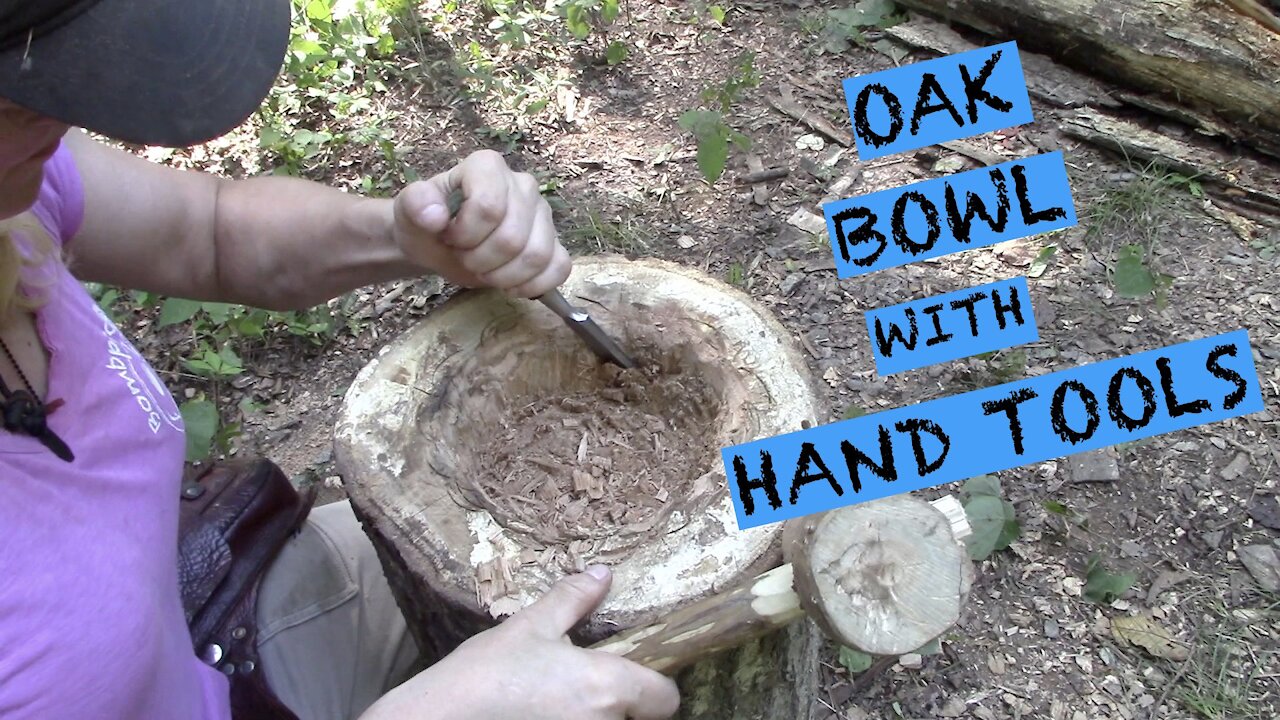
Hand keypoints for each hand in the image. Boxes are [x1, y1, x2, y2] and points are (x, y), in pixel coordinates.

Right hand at [361, 565, 679, 719]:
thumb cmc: (486, 673)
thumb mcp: (530, 627)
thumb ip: (573, 600)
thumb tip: (602, 573)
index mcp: (608, 686)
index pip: (666, 699)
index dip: (656, 687)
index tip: (637, 675)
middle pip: (638, 718)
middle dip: (622, 703)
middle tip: (588, 684)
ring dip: (594, 715)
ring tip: (558, 699)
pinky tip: (542, 714)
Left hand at [391, 149, 570, 297]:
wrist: (438, 243)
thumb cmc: (426, 224)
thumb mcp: (408, 212)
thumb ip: (415, 205)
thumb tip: (435, 216)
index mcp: (487, 167)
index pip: (489, 207)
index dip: (467, 235)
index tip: (451, 237)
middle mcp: (523, 184)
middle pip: (513, 238)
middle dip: (482, 260)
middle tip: (465, 257)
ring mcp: (542, 214)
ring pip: (538, 255)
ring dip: (505, 276)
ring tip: (486, 271)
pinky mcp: (555, 242)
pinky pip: (559, 267)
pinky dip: (534, 284)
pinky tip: (512, 284)